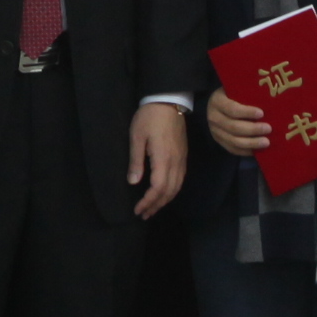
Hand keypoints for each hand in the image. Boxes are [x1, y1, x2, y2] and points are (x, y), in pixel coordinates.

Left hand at [128, 101, 190, 217]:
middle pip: (169, 192)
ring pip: (177, 187)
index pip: (158, 188)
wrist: (168, 101)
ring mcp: (182, 159)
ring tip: (152, 208)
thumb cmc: (149, 117)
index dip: (148, 202)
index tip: (138, 210)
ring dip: (164, 201)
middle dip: (156, 205)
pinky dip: (172, 191)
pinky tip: (164, 194)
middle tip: (143, 214)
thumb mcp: (137, 137)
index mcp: (163, 158)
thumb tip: (133, 183)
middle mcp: (176, 162)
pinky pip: (180, 180)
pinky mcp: (183, 156)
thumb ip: (136, 161)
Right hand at [203, 87, 270, 157]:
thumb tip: (268, 101)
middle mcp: (213, 117)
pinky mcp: (219, 141)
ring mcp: (215, 131)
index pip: (232, 109)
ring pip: (233, 140)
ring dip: (252, 143)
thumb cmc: (232, 95)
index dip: (247, 112)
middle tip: (268, 129)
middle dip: (253, 129)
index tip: (262, 113)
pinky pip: (233, 149)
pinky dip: (246, 151)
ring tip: (266, 142)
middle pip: (233, 127)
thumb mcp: (235, 90)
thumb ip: (246, 95)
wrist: (217, 106)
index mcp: (217, 101)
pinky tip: (258, 150)